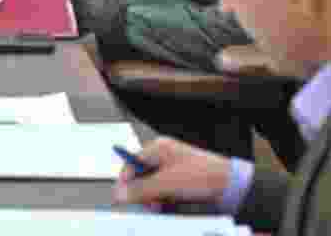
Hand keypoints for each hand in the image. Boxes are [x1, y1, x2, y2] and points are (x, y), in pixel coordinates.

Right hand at [114, 137, 231, 207]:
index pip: (132, 162)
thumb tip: (120, 194)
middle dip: (143, 192)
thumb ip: (141, 189)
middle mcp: (165, 156)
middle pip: (141, 175)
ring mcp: (174, 169)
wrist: (233, 186)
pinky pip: (165, 191)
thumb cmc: (204, 176)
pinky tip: (171, 204)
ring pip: (152, 185)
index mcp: (159, 148)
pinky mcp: (182, 181)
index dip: (126, 180)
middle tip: (148, 204)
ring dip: (154, 197)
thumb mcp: (167, 183)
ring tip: (162, 205)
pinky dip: (165, 199)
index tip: (124, 197)